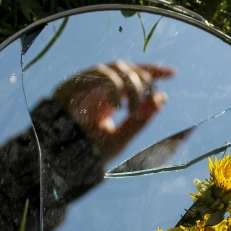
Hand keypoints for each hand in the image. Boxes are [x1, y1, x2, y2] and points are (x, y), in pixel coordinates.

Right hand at [52, 61, 174, 161]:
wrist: (58, 163)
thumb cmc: (86, 153)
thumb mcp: (121, 137)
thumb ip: (141, 119)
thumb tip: (162, 97)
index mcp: (109, 99)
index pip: (134, 77)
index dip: (153, 71)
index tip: (173, 74)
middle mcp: (98, 89)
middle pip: (127, 68)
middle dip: (145, 79)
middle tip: (151, 99)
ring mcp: (85, 85)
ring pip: (115, 67)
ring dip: (131, 83)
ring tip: (133, 108)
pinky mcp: (72, 84)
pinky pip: (98, 74)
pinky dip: (114, 87)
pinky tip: (120, 107)